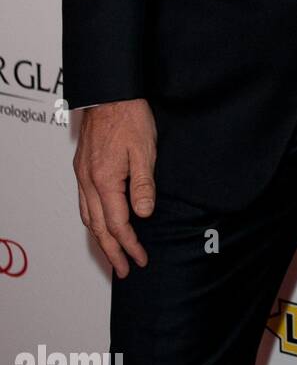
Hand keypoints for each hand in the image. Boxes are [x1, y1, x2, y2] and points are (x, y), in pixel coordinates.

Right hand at [73, 98, 156, 276]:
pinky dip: (91, 220)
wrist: (109, 94)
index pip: (117, 223)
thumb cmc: (129, 118)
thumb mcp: (145, 150)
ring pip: (87, 217)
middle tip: (122, 270)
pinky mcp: (82, 168)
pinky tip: (98, 223)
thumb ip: (143, 184)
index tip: (140, 259)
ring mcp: (82, 175)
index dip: (129, 244)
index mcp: (104, 180)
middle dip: (111, 251)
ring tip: (111, 254)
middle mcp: (88, 182)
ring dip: (99, 239)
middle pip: (98, 227)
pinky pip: (84, 203)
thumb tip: (143, 214)